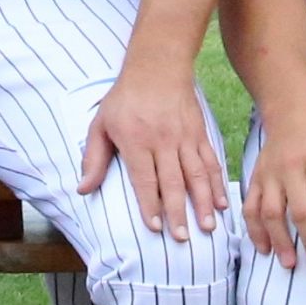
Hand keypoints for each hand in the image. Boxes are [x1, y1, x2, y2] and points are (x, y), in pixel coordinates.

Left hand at [83, 67, 228, 242]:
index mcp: (136, 141)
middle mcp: (163, 141)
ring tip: (209, 226)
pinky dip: (218, 183)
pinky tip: (223, 202)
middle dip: (179, 212)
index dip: (151, 205)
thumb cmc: (124, 98)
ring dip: (204, 202)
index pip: (145, 180)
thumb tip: (82, 190)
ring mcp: (184, 137)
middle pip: (173, 182)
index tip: (156, 228)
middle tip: (182, 238)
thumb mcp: (101, 124)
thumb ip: (93, 159)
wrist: (157, 65)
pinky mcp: (199, 133)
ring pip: (197, 174)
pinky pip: (210, 161)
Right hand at [243, 102, 305, 269]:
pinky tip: (264, 249)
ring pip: (270, 212)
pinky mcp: (255, 177)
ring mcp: (270, 173)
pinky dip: (254, 230)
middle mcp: (292, 166)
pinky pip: (249, 207)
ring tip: (290, 264)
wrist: (293, 113)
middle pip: (300, 211)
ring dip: (279, 241)